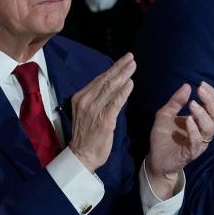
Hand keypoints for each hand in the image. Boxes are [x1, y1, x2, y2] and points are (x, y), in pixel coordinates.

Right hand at [68, 53, 135, 171]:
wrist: (81, 156)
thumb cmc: (86, 135)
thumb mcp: (86, 113)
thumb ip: (96, 99)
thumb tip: (110, 87)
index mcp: (80, 98)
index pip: (99, 79)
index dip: (112, 69)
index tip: (123, 60)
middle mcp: (86, 101)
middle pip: (106, 80)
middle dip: (120, 67)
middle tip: (131, 58)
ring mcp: (94, 110)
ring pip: (110, 88)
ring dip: (123, 75)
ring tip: (133, 66)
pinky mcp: (104, 120)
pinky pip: (115, 103)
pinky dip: (123, 92)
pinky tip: (130, 84)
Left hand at [145, 81, 213, 196]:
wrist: (155, 159)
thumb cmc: (163, 136)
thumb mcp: (165, 114)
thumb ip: (175, 101)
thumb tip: (187, 86)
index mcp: (200, 121)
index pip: (213, 106)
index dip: (211, 94)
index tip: (202, 84)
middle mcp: (203, 131)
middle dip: (210, 101)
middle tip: (200, 90)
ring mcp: (198, 142)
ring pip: (209, 127)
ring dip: (202, 114)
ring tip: (192, 104)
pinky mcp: (191, 152)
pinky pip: (197, 141)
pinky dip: (194, 129)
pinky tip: (188, 120)